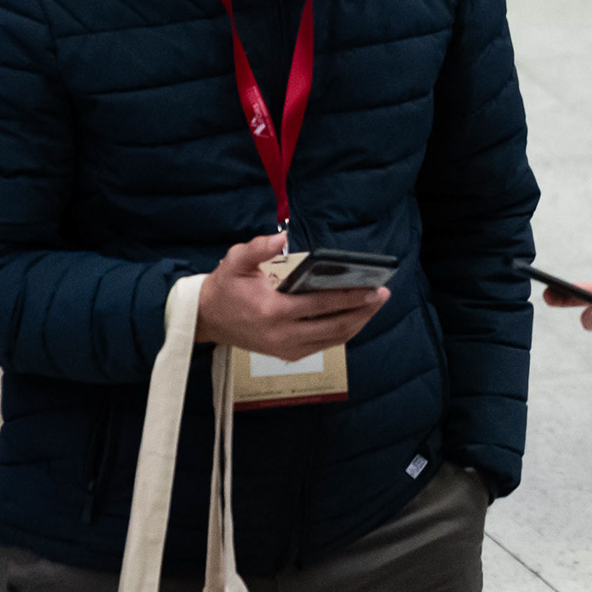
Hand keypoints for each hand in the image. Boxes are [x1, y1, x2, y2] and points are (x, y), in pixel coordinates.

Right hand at [194, 233, 389, 361]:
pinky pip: (324, 345)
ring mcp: (287, 349)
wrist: (208, 320)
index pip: (321, 305)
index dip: (350, 297)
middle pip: (335, 326)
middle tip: (383, 294)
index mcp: (273, 311)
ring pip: (334, 339)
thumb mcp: (236, 261)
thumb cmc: (225, 287)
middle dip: (363, 310)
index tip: (373, 287)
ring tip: (375, 304)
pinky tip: (356, 317)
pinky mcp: (288, 354)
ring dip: (358, 322)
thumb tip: (283, 237)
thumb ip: (259, 247)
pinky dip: (343, 332)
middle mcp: (283, 335)